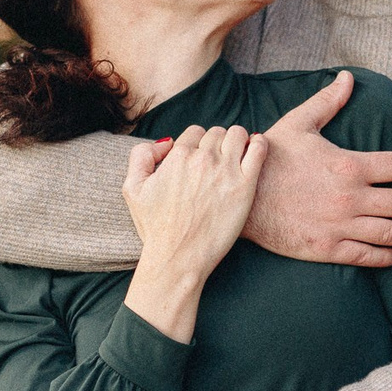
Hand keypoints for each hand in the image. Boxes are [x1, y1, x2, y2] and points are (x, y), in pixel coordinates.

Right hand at [121, 124, 266, 341]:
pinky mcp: (245, 185)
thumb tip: (166, 143)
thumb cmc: (155, 228)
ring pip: (238, 134)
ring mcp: (226, 170)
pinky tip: (255, 149)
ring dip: (237, 140)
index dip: (197, 144)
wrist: (178, 258)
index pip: (195, 132)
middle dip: (217, 143)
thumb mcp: (132, 188)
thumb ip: (141, 156)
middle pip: (217, 133)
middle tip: (219, 161)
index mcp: (178, 156)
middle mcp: (203, 158)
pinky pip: (258, 149)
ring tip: (237, 155)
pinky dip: (258, 144)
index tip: (200, 159)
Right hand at [244, 71, 391, 267]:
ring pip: (391, 232)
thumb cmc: (269, 158)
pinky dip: (385, 255)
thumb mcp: (299, 124)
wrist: (239, 197)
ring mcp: (341, 226)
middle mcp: (352, 198)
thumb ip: (327, 102)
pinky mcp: (326, 247)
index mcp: (350, 166)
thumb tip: (347, 77)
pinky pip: (365, 255)